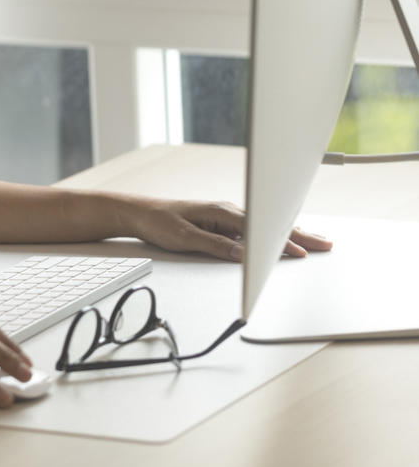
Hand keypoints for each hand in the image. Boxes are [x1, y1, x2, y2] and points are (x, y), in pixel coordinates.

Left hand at [122, 195, 332, 260]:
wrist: (139, 212)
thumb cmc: (159, 222)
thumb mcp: (185, 238)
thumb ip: (216, 246)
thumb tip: (243, 254)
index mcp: (222, 212)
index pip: (260, 229)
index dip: (283, 242)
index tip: (303, 252)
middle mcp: (227, 211)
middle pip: (270, 223)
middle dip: (300, 234)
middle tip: (327, 245)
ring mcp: (226, 215)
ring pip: (266, 225)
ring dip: (292, 232)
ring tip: (317, 241)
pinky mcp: (221, 221)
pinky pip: (255, 227)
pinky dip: (275, 232)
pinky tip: (285, 237)